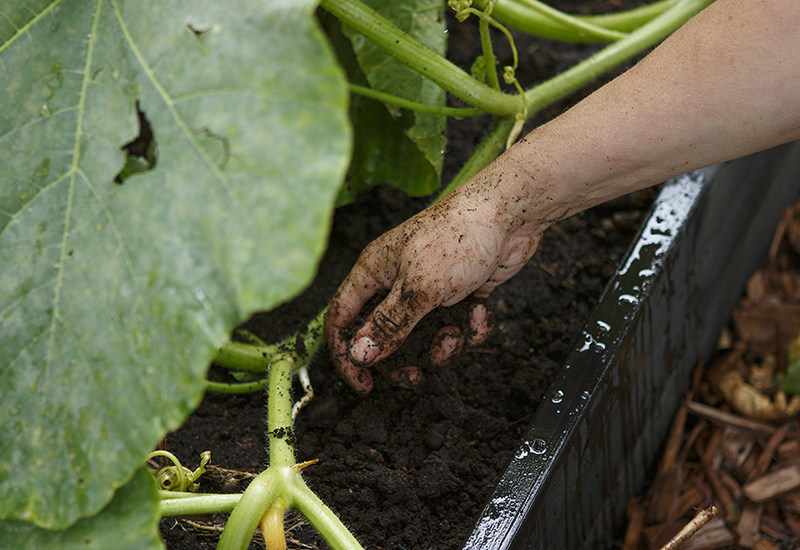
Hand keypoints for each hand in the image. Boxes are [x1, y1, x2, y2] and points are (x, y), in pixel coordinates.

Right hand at [324, 188, 544, 392]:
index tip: (364, 384)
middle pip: (384, 335)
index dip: (346, 353)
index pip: (342, 318)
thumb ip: (388, 324)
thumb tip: (358, 354)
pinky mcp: (459, 292)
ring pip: (423, 336)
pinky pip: (454, 325)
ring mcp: (428, 287)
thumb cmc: (458, 237)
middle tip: (416, 374)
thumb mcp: (419, 288)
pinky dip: (468, 328)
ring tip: (456, 334)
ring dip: (442, 345)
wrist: (510, 215)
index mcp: (374, 272)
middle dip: (402, 360)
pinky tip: (480, 314)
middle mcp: (396, 281)